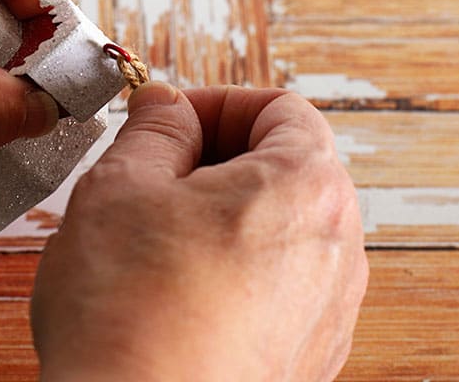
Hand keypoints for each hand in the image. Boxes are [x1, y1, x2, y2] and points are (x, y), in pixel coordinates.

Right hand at [30, 83, 367, 381]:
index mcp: (306, 187)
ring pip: (282, 231)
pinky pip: (278, 289)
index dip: (214, 103)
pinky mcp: (307, 359)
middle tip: (153, 174)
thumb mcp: (120, 185)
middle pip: (289, 168)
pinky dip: (233, 273)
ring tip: (154, 239)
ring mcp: (328, 313)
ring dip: (222, 217)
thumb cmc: (130, 313)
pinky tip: (172, 291)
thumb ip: (153, 129)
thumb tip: (166, 108)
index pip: (281, 107)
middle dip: (218, 158)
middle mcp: (338, 250)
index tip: (168, 120)